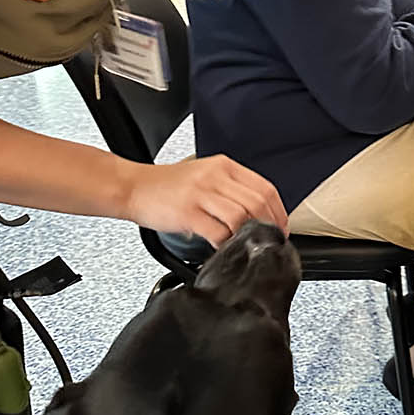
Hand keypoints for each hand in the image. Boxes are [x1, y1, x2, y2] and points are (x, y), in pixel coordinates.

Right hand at [123, 156, 287, 245]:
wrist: (133, 187)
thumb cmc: (167, 186)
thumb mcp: (204, 176)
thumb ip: (230, 190)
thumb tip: (258, 215)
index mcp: (224, 166)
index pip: (265, 188)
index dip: (278, 211)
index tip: (280, 228)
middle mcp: (215, 177)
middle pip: (257, 203)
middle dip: (269, 227)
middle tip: (268, 242)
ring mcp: (201, 193)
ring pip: (241, 216)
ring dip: (248, 236)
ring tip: (245, 245)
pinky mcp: (188, 212)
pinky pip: (218, 231)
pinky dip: (226, 244)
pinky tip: (224, 248)